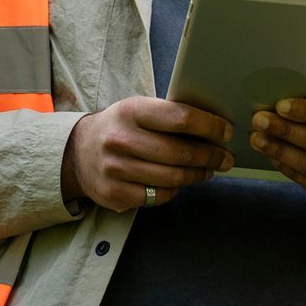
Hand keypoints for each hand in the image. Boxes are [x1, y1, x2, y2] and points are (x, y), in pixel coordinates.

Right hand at [61, 97, 233, 210]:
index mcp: (132, 111)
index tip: (227, 132)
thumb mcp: (139, 109)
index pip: (181, 118)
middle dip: (210, 157)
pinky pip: (157, 196)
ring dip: (197, 175)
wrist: (77, 151)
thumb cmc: (121, 126)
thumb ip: (170, 115)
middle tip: (226, 158)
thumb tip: (216, 127)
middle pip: (179, 153)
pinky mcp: (113, 193)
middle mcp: (120, 139)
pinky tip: (180, 182)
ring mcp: (114, 169)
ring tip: (208, 170)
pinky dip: (174, 190)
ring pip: (172, 178)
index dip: (210, 127)